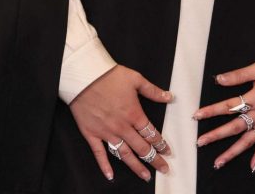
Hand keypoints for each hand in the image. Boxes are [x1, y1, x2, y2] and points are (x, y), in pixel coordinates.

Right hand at [69, 65, 172, 181]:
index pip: (151, 134)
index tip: (168, 151)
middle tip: (163, 169)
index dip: (161, 144)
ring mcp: (106, 132)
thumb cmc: (110, 77)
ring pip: (124, 154)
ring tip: (145, 176)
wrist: (85, 78)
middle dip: (154, 159)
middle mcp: (122, 127)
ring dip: (135, 166)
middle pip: (141, 148)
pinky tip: (110, 176)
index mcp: (134, 114)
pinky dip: (104, 166)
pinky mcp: (91, 134)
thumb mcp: (136, 79)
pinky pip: (99, 154)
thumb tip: (169, 96)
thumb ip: (153, 91)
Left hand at [194, 59, 254, 172]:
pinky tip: (252, 165)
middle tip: (201, 142)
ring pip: (247, 140)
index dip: (212, 111)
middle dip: (216, 135)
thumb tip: (220, 79)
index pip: (229, 106)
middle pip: (235, 127)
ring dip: (232, 152)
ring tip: (219, 161)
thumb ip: (239, 75)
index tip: (198, 115)